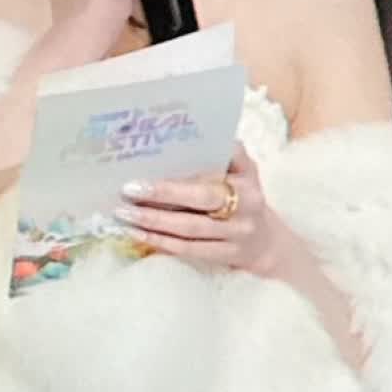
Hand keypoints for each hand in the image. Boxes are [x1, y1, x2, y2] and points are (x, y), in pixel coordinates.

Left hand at [111, 139, 276, 272]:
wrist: (266, 242)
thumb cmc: (243, 197)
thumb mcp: (244, 170)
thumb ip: (227, 152)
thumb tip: (190, 135)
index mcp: (247, 179)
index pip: (213, 173)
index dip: (182, 175)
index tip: (148, 169)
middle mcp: (246, 206)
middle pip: (201, 200)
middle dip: (162, 194)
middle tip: (129, 190)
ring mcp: (237, 234)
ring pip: (190, 228)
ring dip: (154, 221)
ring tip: (125, 213)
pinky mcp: (226, 256)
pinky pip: (189, 250)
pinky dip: (161, 242)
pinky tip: (138, 234)